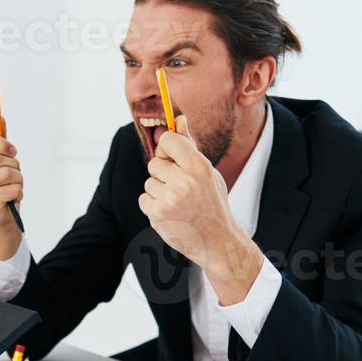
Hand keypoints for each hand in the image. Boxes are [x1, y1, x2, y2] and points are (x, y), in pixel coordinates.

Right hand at [0, 121, 22, 259]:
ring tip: (13, 184)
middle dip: (13, 164)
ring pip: (7, 173)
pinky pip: (14, 188)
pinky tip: (12, 196)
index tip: (12, 149)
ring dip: (18, 178)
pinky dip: (19, 191)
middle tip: (14, 170)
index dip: (0, 143)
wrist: (1, 214)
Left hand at [138, 115, 263, 303]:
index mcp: (198, 167)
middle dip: (163, 173)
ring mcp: (169, 199)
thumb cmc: (212, 202)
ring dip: (158, 191)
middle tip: (180, 187)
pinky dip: (153, 205)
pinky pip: (144, 199)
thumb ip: (190, 146)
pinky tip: (171, 213)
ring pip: (149, 182)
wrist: (217, 241)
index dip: (167, 148)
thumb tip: (178, 119)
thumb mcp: (207, 172)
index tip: (172, 157)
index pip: (168, 140)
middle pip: (154, 163)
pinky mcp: (157, 215)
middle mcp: (184, 181)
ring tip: (178, 203)